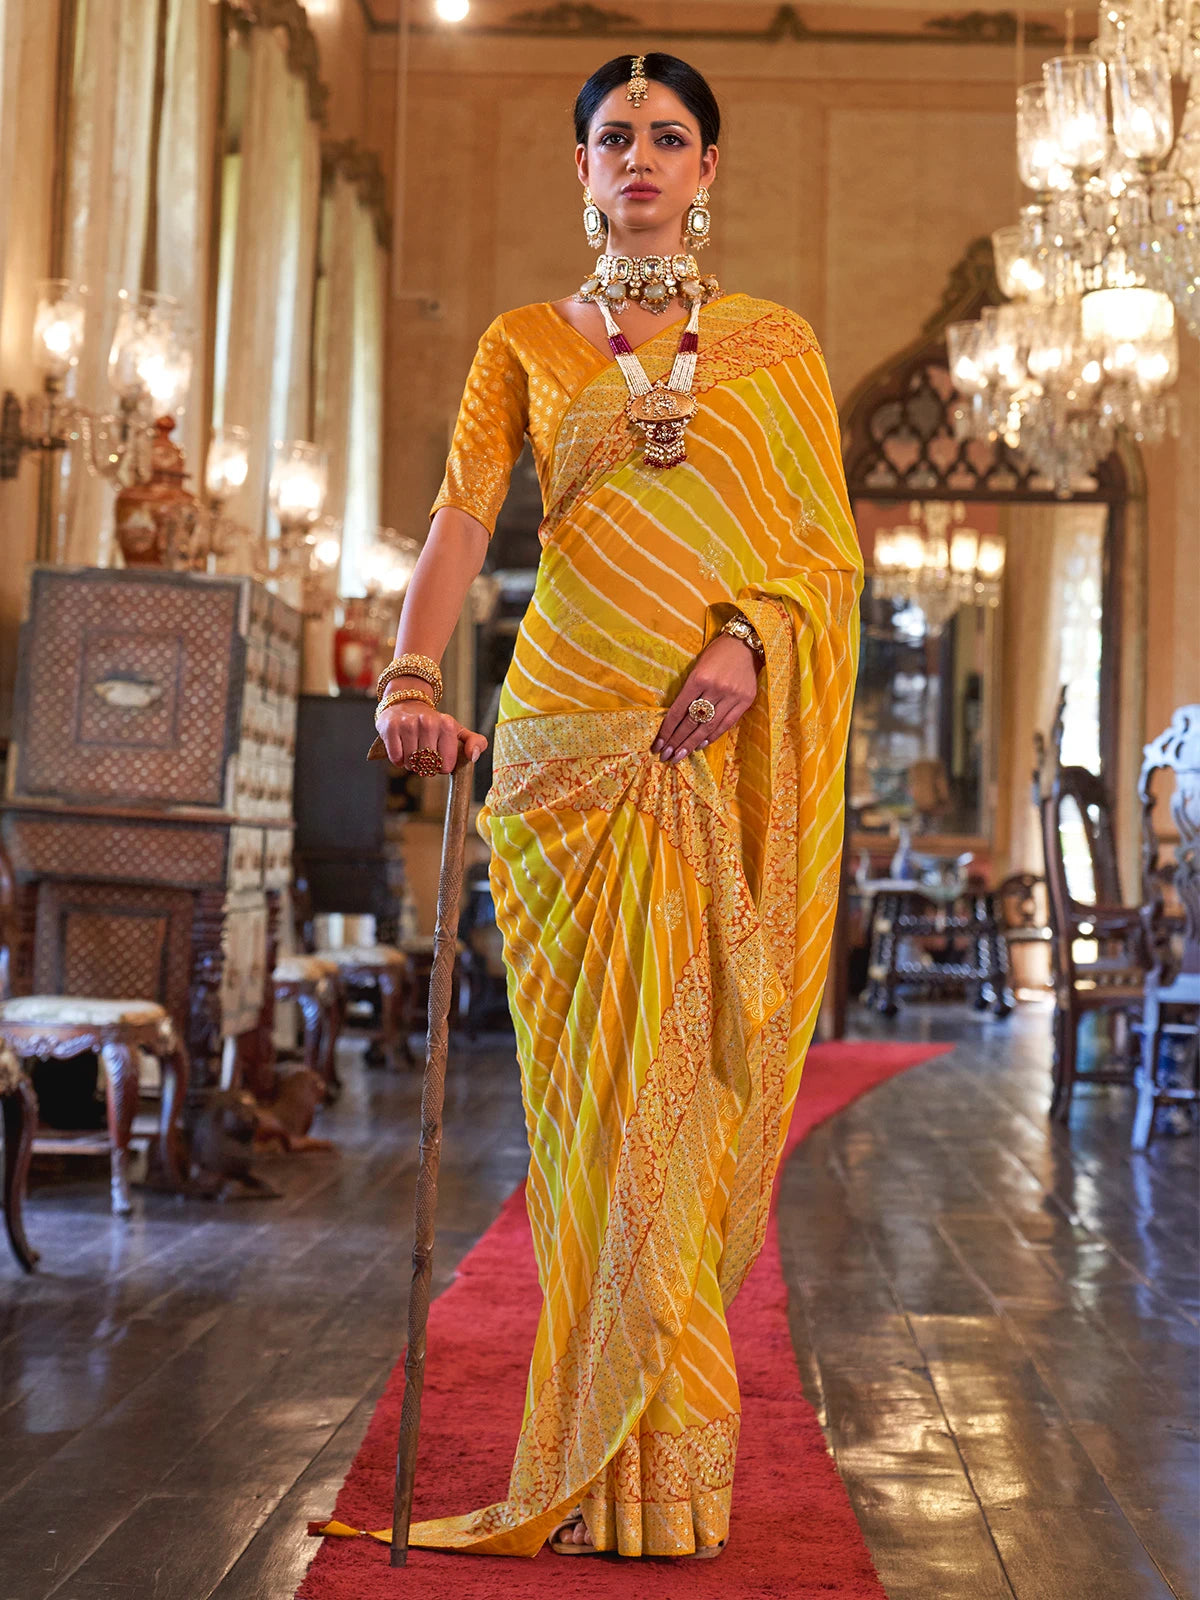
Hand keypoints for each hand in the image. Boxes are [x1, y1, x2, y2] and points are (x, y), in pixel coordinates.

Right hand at [375, 701, 487, 773]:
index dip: (441, 767)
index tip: (438, 756)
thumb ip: (476, 742)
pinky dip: (398, 760)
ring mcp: (408, 724)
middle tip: (423, 753)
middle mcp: (428, 722)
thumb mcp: (458, 731)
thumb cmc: (435, 724)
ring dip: (411, 763)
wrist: (406, 703)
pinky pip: (396, 758)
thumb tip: (473, 756)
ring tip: (412, 750)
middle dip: (425, 766)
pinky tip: (401, 748)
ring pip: (411, 763)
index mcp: (447, 724)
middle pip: (428, 765)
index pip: (446, 765)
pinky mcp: (391, 727)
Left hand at [652, 633, 759, 764]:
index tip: (658, 745)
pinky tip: (701, 744)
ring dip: (692, 743)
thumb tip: (677, 719)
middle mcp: (715, 689)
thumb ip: (689, 691)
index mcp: (698, 678)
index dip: (667, 730)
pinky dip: (712, 736)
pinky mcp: (745, 701)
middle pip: (691, 722)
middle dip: (676, 741)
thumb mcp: (697, 666)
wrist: (746, 644)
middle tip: (666, 756)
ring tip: (680, 755)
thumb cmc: (717, 654)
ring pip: (708, 726)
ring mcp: (732, 696)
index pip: (678, 710)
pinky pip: (726, 724)